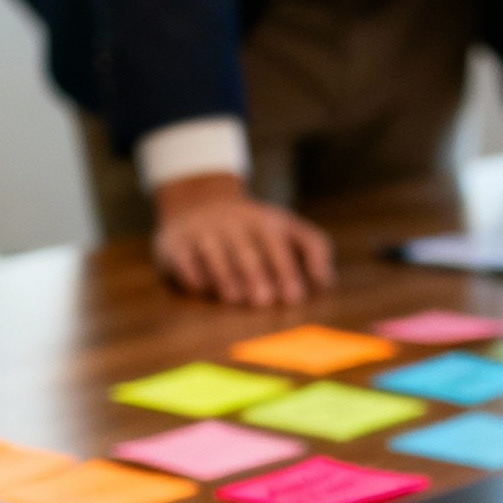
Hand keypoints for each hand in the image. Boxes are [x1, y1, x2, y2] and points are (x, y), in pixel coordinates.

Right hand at [152, 174, 332, 305]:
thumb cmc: (253, 228)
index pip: (276, 244)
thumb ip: (313, 248)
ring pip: (213, 252)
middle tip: (265, 301)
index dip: (286, 269)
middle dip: (255, 274)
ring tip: (235, 299)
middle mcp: (232, 223)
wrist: (199, 201)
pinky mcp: (175, 243)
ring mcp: (202, 231)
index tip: (294, 297)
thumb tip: (327, 281)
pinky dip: (191, 270)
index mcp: (263, 221)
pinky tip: (201, 287)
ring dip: (224, 275)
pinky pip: (182, 256)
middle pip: (245, 249)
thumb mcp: (287, 227)